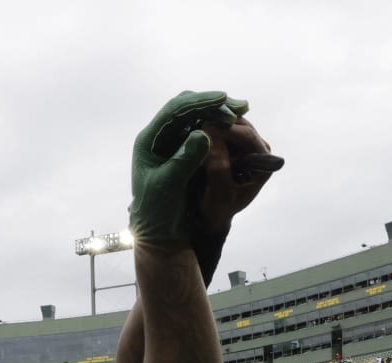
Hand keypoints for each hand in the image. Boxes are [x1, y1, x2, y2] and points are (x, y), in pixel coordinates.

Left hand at [129, 90, 236, 244]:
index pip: (174, 110)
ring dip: (219, 113)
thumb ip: (184, 160)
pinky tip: (235, 126)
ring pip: (197, 116)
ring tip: (242, 111)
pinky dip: (219, 126)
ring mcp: (172, 142)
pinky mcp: (184, 150)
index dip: (200, 102)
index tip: (223, 100)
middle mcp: (159, 136)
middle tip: (240, 106)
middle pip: (187, 108)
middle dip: (213, 104)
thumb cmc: (157, 213)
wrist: (159, 233)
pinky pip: (203, 129)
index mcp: (149, 141)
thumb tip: (203, 133)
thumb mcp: (168, 187)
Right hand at [189, 101, 280, 281]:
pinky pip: (219, 123)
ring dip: (211, 117)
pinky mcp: (230, 140)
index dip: (225, 129)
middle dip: (217, 119)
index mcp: (263, 163)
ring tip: (191, 118)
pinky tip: (191, 121)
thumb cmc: (218, 209)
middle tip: (194, 118)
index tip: (203, 127)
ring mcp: (244, 143)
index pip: (247, 136)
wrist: (211, 214)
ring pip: (228, 120)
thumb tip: (211, 137)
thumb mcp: (220, 195)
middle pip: (239, 123)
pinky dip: (206, 121)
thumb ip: (219, 168)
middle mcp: (257, 149)